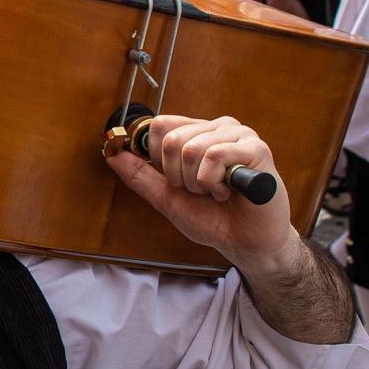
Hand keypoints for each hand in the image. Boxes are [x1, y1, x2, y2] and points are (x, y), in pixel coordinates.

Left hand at [106, 114, 295, 274]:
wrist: (244, 243)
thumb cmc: (212, 218)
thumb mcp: (167, 197)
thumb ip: (140, 175)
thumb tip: (112, 153)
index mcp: (197, 133)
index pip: (159, 125)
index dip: (157, 158)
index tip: (176, 180)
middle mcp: (217, 127)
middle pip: (170, 139)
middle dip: (178, 176)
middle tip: (201, 189)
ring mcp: (238, 135)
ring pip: (191, 148)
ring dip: (197, 183)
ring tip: (216, 191)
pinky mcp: (256, 148)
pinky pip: (215, 156)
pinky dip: (213, 183)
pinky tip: (229, 191)